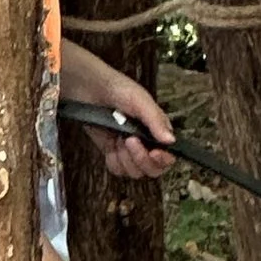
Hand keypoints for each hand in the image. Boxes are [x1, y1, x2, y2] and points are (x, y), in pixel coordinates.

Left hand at [58, 45, 179, 178]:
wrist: (90, 89)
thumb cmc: (117, 88)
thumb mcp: (140, 101)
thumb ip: (156, 121)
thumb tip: (170, 140)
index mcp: (157, 130)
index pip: (168, 156)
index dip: (163, 159)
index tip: (154, 153)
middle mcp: (146, 143)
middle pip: (152, 169)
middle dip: (141, 159)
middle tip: (130, 141)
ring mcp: (128, 149)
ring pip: (134, 171)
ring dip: (126, 158)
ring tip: (118, 138)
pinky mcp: (112, 152)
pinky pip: (118, 169)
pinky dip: (114, 161)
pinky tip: (111, 145)